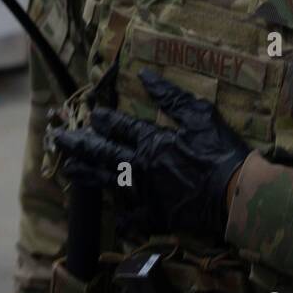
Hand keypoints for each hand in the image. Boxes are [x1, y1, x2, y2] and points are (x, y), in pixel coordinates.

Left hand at [52, 68, 250, 240]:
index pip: (119, 128)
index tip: (92, 116)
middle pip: (102, 153)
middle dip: (78, 145)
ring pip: (108, 182)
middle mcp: (140, 167)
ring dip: (86, 175)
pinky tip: (113, 217)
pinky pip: (132, 218)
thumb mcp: (198, 114)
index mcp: (151, 141)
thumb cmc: (219, 151)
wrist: (234, 194)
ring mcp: (144, 194)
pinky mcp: (156, 217)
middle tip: (59, 140)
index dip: (103, 120)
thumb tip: (144, 74)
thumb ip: (169, 96)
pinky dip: (123, 218)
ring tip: (68, 170)